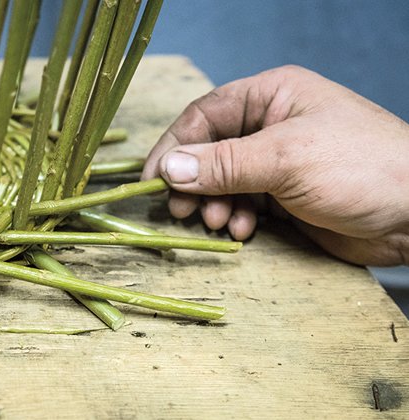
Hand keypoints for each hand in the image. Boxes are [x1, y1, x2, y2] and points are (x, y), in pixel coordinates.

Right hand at [142, 65, 408, 265]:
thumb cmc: (360, 168)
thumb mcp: (286, 159)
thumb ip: (223, 164)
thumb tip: (168, 169)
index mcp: (271, 96)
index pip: (204, 116)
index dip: (173, 147)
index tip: (151, 180)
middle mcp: (271, 126)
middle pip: (209, 151)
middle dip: (194, 181)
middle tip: (182, 210)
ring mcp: (278, 163)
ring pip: (222, 181)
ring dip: (214, 204)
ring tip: (220, 222)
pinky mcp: (285, 196)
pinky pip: (243, 204)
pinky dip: (236, 218)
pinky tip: (243, 231)